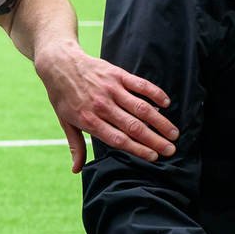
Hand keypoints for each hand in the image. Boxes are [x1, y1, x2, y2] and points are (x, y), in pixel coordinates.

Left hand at [33, 40, 177, 172]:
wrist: (59, 63)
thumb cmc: (62, 96)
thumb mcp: (65, 122)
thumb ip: (76, 146)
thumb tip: (76, 170)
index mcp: (90, 120)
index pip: (119, 139)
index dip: (138, 149)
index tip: (154, 157)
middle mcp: (102, 106)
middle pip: (134, 126)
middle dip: (155, 140)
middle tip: (171, 150)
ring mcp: (111, 89)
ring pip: (141, 108)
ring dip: (160, 122)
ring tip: (174, 133)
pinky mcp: (117, 74)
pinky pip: (140, 85)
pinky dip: (155, 94)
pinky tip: (166, 103)